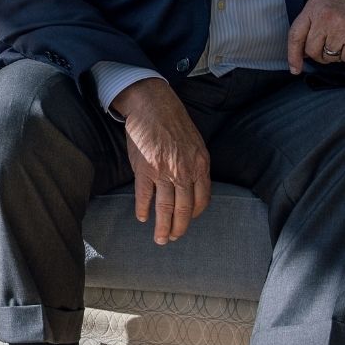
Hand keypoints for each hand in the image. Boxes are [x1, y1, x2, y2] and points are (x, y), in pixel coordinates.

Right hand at [111, 79, 209, 244]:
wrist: (152, 105)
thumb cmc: (173, 121)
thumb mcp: (195, 142)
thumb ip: (194, 164)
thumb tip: (191, 185)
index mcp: (200, 164)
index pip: (202, 199)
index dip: (194, 214)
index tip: (187, 220)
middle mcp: (184, 171)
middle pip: (184, 208)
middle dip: (179, 227)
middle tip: (173, 239)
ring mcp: (164, 171)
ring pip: (165, 207)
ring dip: (162, 226)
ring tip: (160, 239)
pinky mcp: (145, 169)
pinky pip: (144, 195)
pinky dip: (143, 209)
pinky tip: (143, 218)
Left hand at [286, 0, 344, 71]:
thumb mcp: (326, 2)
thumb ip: (312, 22)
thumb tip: (303, 51)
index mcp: (315, 7)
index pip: (295, 35)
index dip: (293, 55)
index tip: (295, 68)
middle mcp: (325, 17)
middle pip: (312, 50)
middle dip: (320, 54)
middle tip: (331, 46)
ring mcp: (341, 28)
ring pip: (329, 57)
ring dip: (338, 54)